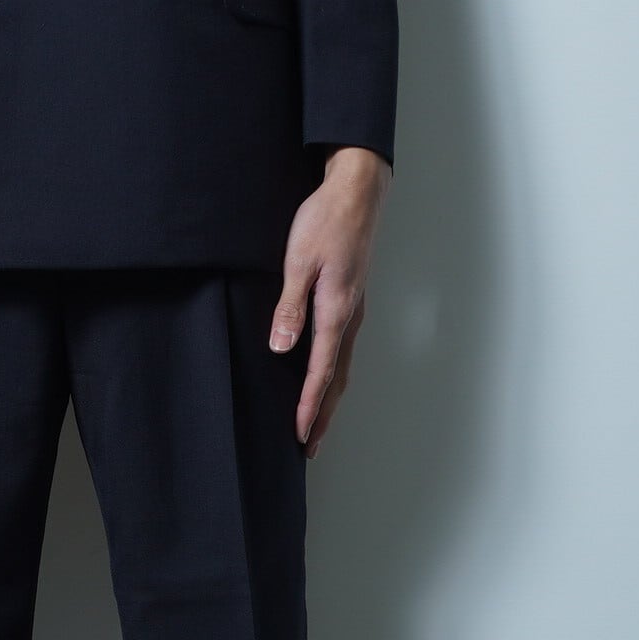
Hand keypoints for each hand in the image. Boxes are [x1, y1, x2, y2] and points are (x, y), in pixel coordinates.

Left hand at [271, 145, 391, 456]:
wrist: (357, 192)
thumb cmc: (326, 221)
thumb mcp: (298, 261)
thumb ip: (289, 306)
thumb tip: (281, 348)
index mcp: (336, 310)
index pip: (320, 370)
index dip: (309, 405)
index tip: (301, 434)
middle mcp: (349, 316)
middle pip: (337, 378)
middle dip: (324, 415)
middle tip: (311, 447)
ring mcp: (354, 309)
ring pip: (343, 366)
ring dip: (330, 398)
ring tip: (317, 424)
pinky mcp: (351, 300)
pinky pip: (343, 348)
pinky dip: (333, 374)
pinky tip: (323, 378)